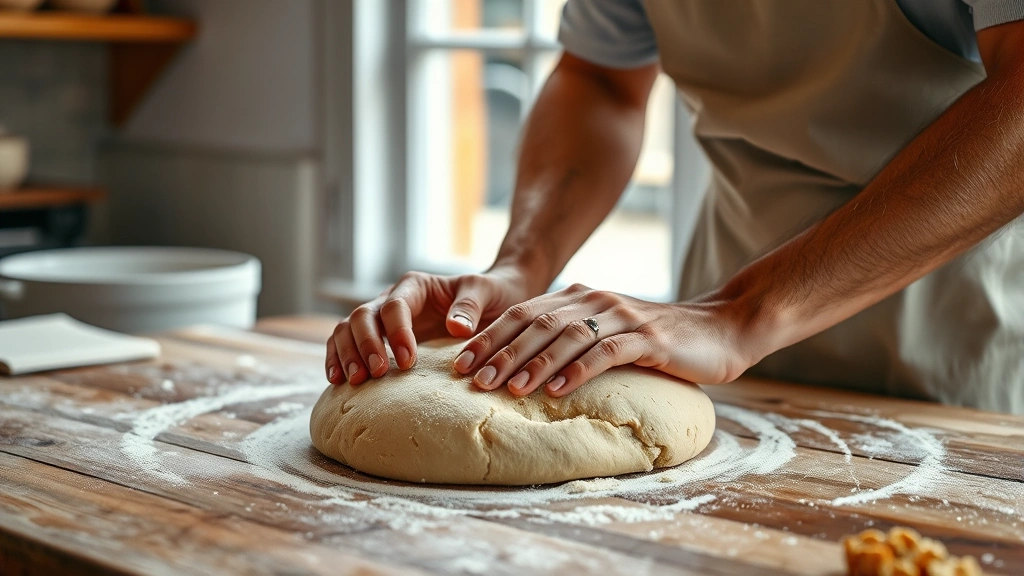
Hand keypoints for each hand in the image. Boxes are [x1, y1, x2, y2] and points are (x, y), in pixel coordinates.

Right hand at [325, 266, 533, 385]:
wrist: (490, 303)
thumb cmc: (488, 295)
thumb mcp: (485, 292)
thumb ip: (470, 305)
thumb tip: (456, 327)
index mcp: (414, 286)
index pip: (395, 306)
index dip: (396, 332)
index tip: (409, 361)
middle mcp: (391, 299)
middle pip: (362, 316)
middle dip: (365, 344)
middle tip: (376, 373)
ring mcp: (380, 320)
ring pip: (346, 329)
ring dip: (346, 354)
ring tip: (354, 381)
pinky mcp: (376, 340)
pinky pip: (345, 344)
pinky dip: (337, 359)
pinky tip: (336, 381)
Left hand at [453, 283, 756, 396]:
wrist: (721, 328)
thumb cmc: (659, 341)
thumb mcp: (608, 334)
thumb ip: (572, 341)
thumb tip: (523, 369)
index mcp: (580, 298)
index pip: (523, 314)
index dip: (489, 337)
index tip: (459, 362)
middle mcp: (595, 301)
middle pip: (536, 323)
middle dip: (500, 351)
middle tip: (471, 379)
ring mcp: (622, 316)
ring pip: (565, 336)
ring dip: (532, 363)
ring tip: (507, 389)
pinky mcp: (647, 338)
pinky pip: (605, 353)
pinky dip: (577, 371)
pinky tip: (555, 390)